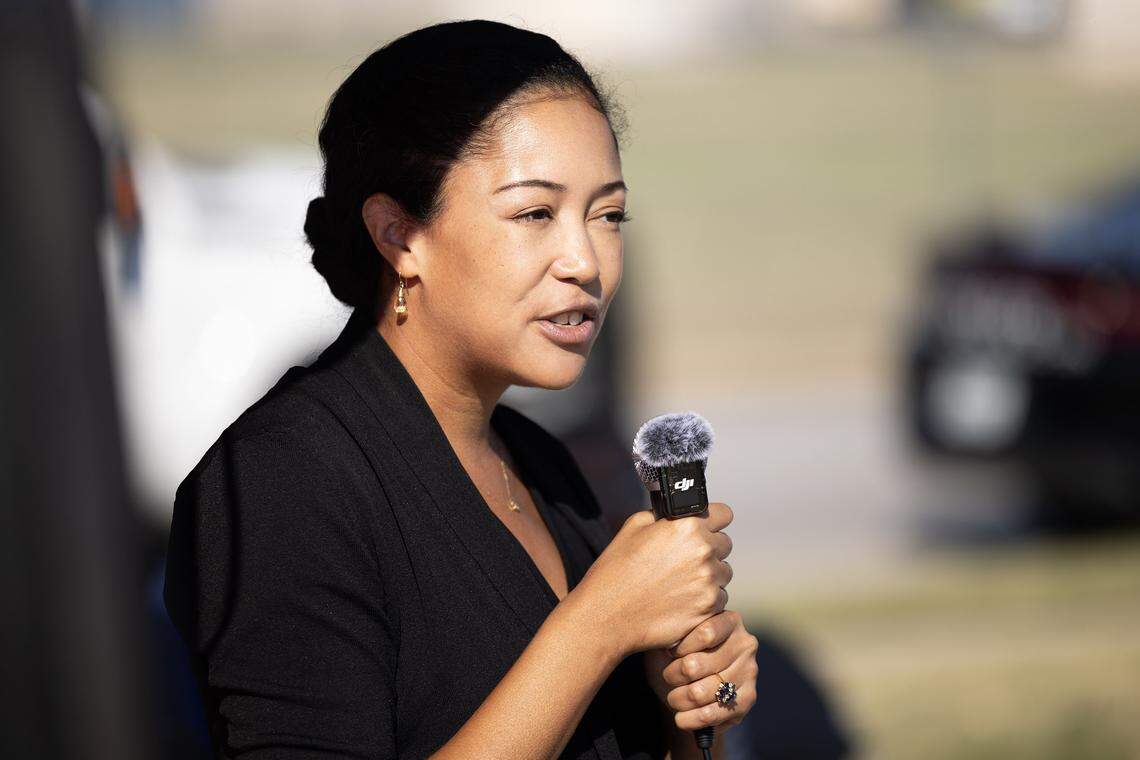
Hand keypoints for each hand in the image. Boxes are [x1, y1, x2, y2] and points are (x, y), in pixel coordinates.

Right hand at [575, 503, 734, 656]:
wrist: (607, 615)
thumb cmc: (616, 571)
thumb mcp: (633, 526)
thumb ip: (663, 516)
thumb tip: (675, 514)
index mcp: (688, 527)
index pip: (724, 514)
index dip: (713, 520)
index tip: (707, 527)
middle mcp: (704, 552)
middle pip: (725, 544)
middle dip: (709, 549)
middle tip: (685, 559)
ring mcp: (709, 583)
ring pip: (723, 573)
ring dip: (709, 575)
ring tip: (680, 583)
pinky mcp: (708, 609)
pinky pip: (719, 599)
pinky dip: (705, 600)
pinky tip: (681, 601)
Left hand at [643, 609, 758, 732]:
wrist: (686, 686)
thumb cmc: (674, 655)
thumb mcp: (669, 638)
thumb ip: (671, 634)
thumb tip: (667, 642)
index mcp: (728, 620)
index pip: (705, 632)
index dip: (680, 647)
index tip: (668, 651)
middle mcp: (745, 643)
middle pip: (696, 665)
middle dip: (673, 676)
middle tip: (668, 677)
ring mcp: (749, 671)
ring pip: (700, 692)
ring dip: (678, 699)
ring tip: (673, 697)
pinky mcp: (748, 699)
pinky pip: (711, 714)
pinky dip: (690, 719)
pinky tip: (680, 717)